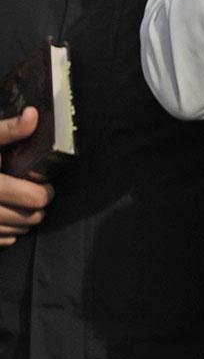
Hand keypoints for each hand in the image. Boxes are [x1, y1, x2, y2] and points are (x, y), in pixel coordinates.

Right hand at [0, 109, 53, 246]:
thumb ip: (6, 131)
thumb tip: (33, 116)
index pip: (34, 198)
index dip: (44, 191)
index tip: (43, 183)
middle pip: (30, 218)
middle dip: (37, 206)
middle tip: (35, 194)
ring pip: (17, 232)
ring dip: (23, 220)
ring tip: (19, 204)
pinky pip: (0, 242)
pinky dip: (6, 232)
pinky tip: (2, 216)